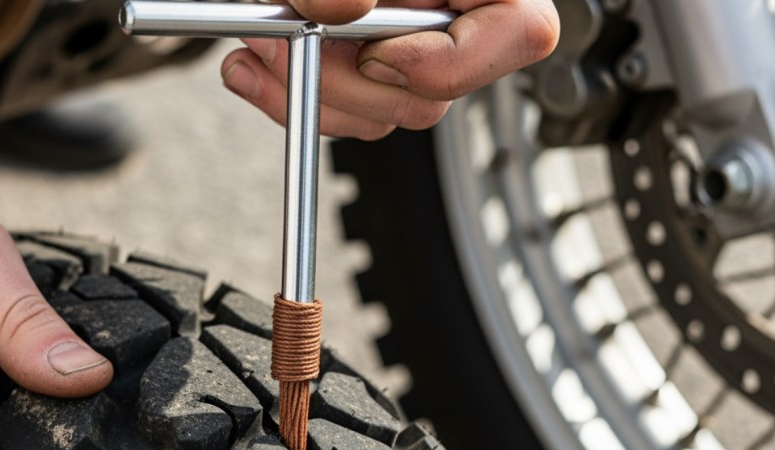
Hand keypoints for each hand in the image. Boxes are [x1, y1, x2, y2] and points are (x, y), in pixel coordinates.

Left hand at [220, 0, 559, 138]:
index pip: (519, 31)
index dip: (449, 60)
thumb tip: (342, 7)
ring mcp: (420, 49)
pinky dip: (289, 93)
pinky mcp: (376, 72)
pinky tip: (254, 60)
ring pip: (382, 114)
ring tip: (262, 38)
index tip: (375, 53)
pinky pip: (346, 114)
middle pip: (433, 93)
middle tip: (281, 39)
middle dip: (343, 79)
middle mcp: (461, 12)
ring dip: (304, 86)